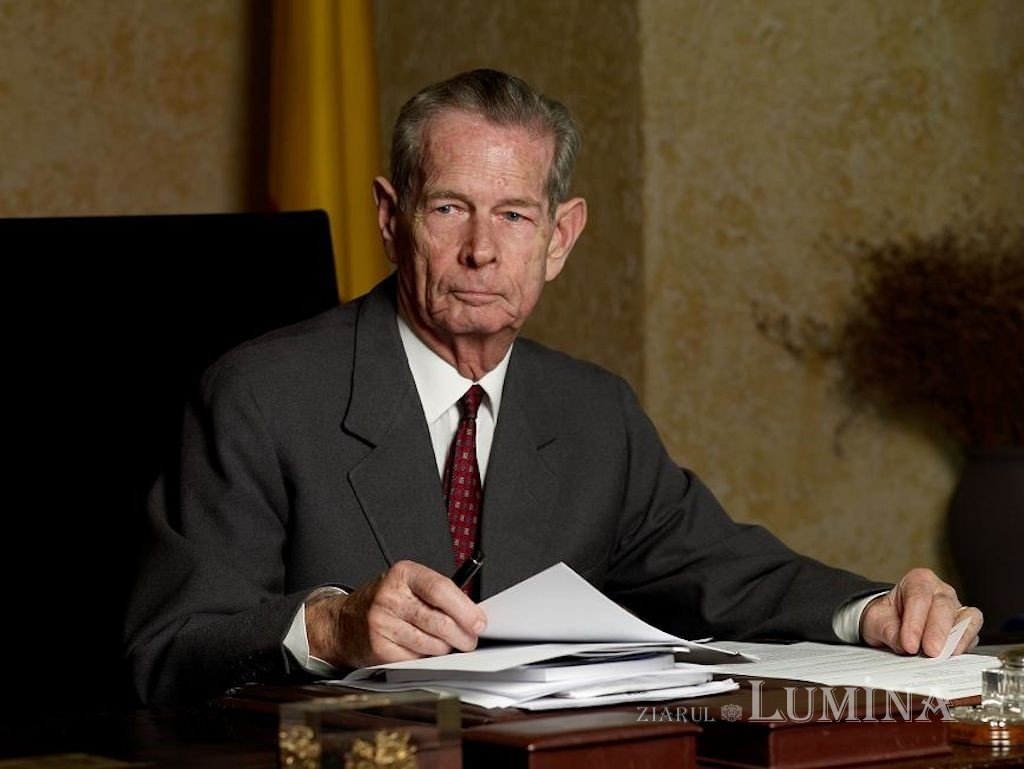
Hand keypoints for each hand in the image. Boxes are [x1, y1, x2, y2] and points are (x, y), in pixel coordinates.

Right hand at [306, 560, 486, 668]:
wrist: (344, 622)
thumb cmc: (384, 602)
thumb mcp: (408, 584)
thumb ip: (438, 594)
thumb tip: (472, 614)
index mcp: (403, 574)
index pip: (440, 589)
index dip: (465, 609)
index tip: (479, 622)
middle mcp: (390, 597)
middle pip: (439, 621)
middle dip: (462, 636)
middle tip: (469, 640)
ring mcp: (382, 624)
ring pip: (431, 644)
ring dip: (445, 649)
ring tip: (444, 644)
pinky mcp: (379, 649)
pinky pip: (416, 659)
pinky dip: (425, 659)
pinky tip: (422, 650)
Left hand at [861, 568, 982, 655]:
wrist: (892, 623)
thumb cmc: (886, 616)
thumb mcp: (876, 619)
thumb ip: (887, 630)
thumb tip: (903, 646)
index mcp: (918, 581)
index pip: (919, 598)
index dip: (915, 623)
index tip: (909, 644)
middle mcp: (941, 592)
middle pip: (944, 607)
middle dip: (937, 631)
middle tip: (930, 651)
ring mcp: (956, 609)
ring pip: (966, 619)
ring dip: (957, 639)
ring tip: (944, 656)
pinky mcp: (966, 628)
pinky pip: (973, 634)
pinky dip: (965, 646)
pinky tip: (953, 656)